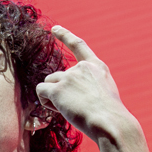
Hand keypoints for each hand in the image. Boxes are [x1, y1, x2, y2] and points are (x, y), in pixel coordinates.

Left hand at [36, 26, 134, 142]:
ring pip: (48, 84)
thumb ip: (87, 86)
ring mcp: (69, 77)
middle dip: (60, 92)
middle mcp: (82, 68)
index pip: (79, 46)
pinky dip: (45, 101)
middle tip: (75, 107)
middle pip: (57, 76)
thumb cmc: (109, 116)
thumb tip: (63, 93)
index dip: (65, 36)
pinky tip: (58, 109)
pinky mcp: (58, 89)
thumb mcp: (104, 93)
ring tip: (70, 109)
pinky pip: (40, 91)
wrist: (110, 123)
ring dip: (53, 98)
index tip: (54, 28)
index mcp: (97, 67)